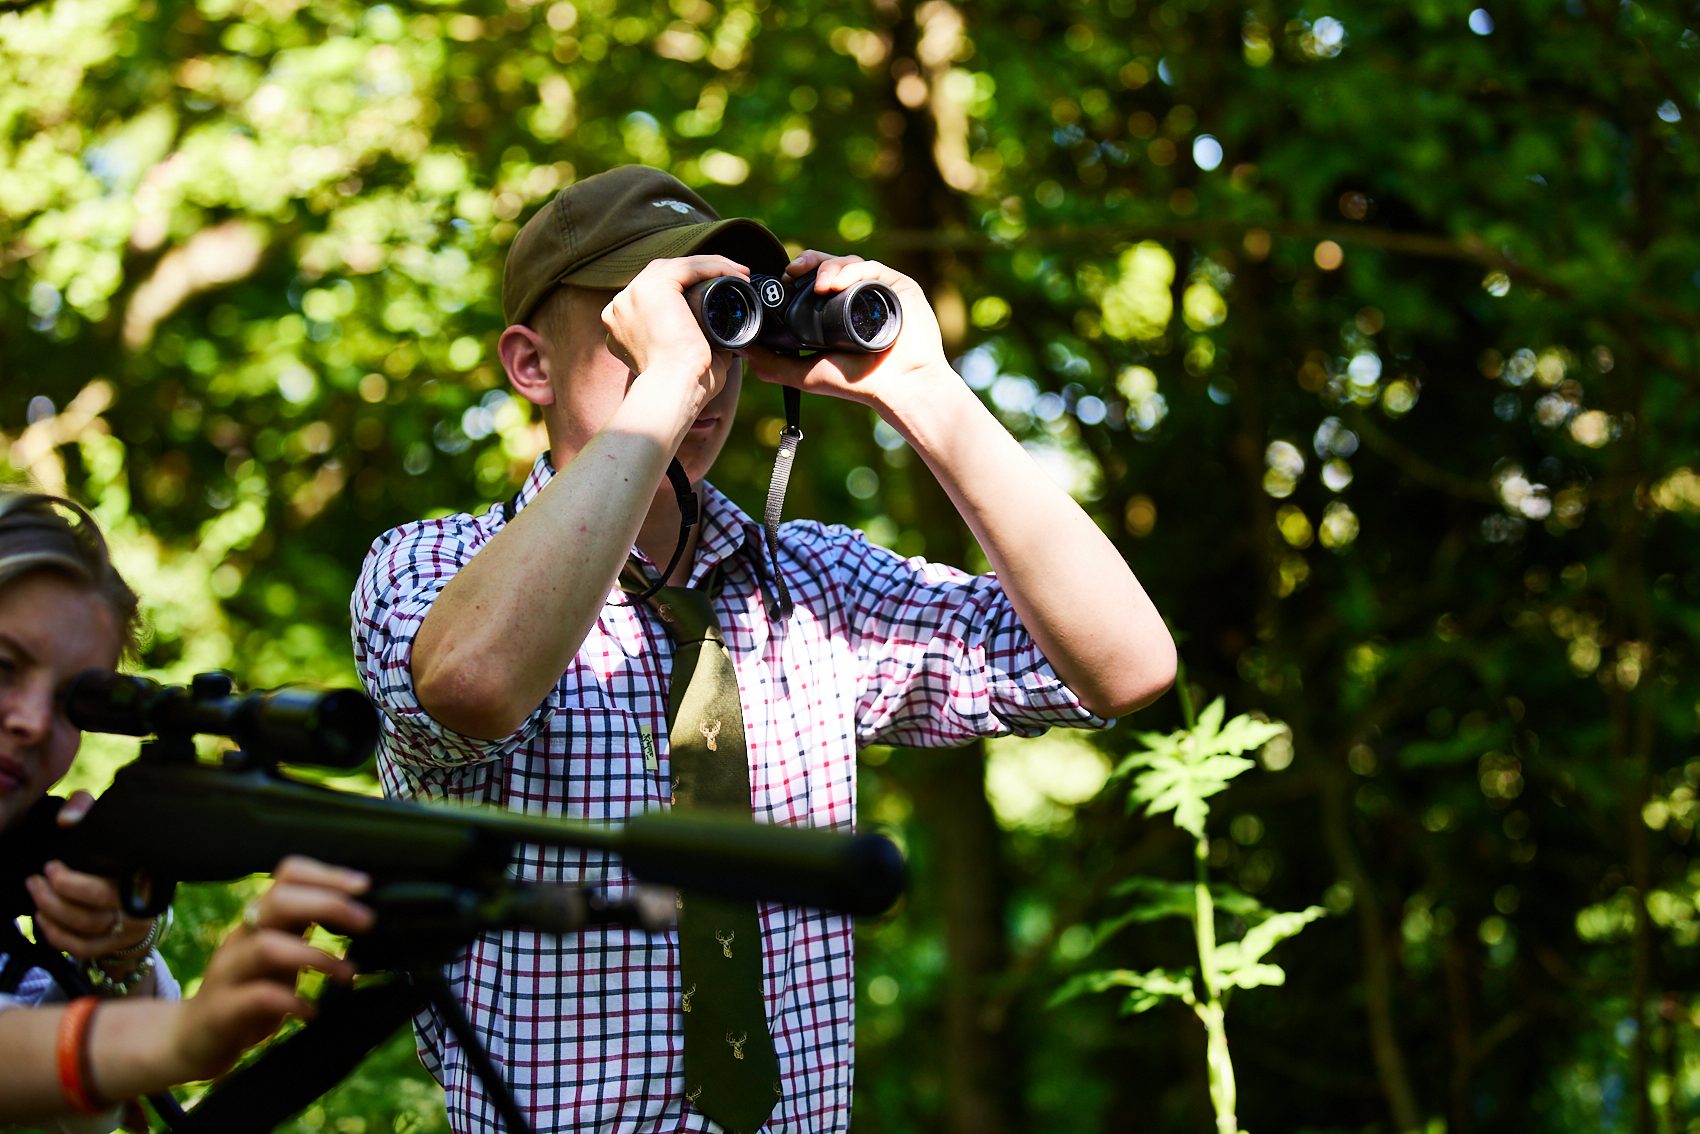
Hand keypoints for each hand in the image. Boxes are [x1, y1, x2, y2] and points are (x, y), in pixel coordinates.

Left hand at [23, 792, 154, 960]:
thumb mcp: (105, 822)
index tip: (52, 866)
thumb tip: (65, 821)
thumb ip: (85, 807)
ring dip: (52, 912)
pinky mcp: (118, 944)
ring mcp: (131, 924)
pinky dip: (58, 936)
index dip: (75, 881)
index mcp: (143, 867)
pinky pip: (84, 948)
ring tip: (36, 893)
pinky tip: (42, 919)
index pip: (114, 876)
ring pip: (87, 926)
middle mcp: (142, 897)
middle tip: (36, 879)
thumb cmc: (116, 851)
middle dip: (58, 893)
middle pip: (99, 901)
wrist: (139, 888)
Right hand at [166, 856, 373, 1082]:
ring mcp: (228, 972)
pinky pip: (257, 996)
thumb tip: (361, 919)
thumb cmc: (247, 994)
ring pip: (267, 946)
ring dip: (316, 957)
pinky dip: (291, 1001)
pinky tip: (312, 1010)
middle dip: (328, 905)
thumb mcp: (282, 958)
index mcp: (262, 920)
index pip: (288, 876)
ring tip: (348, 974)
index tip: (365, 885)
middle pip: (278, 901)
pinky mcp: (221, 1010)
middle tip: (367, 923)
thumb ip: (308, 935)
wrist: (191, 1040)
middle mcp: (242, 937)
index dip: (327, 874)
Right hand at [601, 254, 749, 383]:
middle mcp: (621, 307)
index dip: (688, 287)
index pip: (655, 293)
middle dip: (700, 272)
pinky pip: (687, 266)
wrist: (673, 391)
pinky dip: (714, 266)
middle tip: (733, 279)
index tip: (719, 292)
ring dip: (712, 265)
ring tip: (740, 273)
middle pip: (664, 274)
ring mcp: (633, 295)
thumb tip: (729, 345)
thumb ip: (701, 350)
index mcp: (622, 325)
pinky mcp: (652, 289)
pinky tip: (735, 271)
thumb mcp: (686, 364)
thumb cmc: (683, 388)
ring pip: (677, 266)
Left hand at [741, 251, 952, 409]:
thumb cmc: (859, 383)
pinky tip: (837, 284)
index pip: (816, 278)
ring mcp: (879, 289)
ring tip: (819, 285)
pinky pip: (872, 269)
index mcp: (839, 308)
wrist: (899, 388)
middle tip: (794, 270)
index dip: (799, 272)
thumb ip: (774, 365)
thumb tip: (743, 351)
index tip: (784, 278)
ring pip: (850, 262)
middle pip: (832, 263)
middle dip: (810, 261)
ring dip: (829, 266)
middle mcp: (859, 294)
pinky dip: (852, 271)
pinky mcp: (899, 286)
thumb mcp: (808, 374)